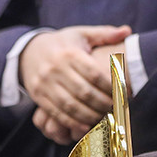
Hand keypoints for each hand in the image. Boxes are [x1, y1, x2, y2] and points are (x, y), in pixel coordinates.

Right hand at [20, 25, 130, 144]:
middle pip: (83, 92)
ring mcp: (45, 84)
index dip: (110, 85)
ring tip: (105, 118)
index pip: (93, 73)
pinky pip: (57, 113)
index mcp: (69, 53)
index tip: (123, 92)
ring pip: (70, 105)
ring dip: (90, 115)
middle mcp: (55, 68)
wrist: (29, 51)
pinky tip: (87, 126)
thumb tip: (127, 30)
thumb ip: (104, 34)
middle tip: (116, 108)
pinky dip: (73, 122)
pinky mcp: (38, 96)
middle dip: (103, 103)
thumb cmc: (63, 44)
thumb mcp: (81, 34)